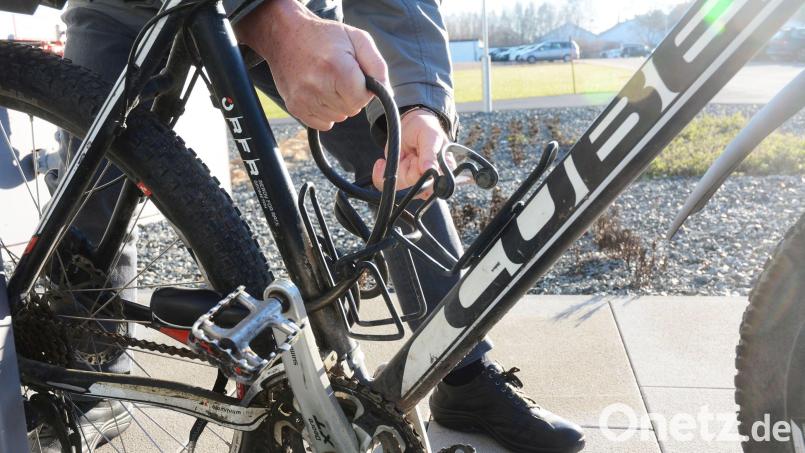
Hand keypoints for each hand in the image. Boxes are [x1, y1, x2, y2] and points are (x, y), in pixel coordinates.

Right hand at [235, 0, 388, 130]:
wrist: (285, 34)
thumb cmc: (326, 37)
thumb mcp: (357, 39)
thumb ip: (377, 66)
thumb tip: (387, 93)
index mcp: (336, 67)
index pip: (362, 98)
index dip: (364, 88)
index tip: (356, 75)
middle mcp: (317, 85)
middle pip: (351, 109)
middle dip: (352, 95)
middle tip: (341, 76)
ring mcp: (303, 98)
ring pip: (339, 117)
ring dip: (339, 103)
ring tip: (328, 81)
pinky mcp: (294, 107)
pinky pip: (323, 124)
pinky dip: (326, 112)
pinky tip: (320, 92)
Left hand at [372, 109, 455, 198]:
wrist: (410, 125)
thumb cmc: (426, 129)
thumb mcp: (430, 136)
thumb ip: (430, 153)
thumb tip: (429, 170)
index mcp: (445, 170)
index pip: (434, 185)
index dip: (421, 176)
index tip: (416, 160)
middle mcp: (431, 180)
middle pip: (415, 188)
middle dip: (407, 170)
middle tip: (411, 154)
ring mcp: (415, 181)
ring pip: (400, 187)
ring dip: (396, 168)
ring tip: (402, 155)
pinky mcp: (400, 180)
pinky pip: (386, 185)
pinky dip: (380, 174)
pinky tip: (383, 163)